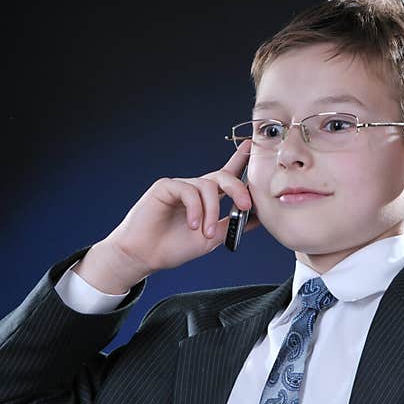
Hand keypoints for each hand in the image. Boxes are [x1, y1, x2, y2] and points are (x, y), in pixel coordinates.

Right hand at [102, 139, 260, 277]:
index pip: (226, 176)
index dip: (240, 161)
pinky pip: (189, 191)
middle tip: (246, 206)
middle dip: (239, 189)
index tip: (253, 147)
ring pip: (208, 187)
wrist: (144, 256)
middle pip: (223, 176)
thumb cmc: (172, 248)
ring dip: (212, 212)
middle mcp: (194, 189)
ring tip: (206, 233)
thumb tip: (259, 218)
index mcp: (206, 199)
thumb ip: (231, 225)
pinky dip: (195, 210)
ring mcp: (180, 186)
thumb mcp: (211, 238)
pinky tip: (192, 225)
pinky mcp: (166, 186)